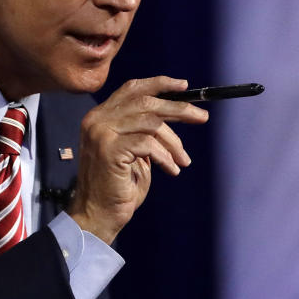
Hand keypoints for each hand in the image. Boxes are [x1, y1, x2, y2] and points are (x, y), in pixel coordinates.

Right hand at [66, 76, 208, 244]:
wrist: (98, 215)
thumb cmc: (119, 185)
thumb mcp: (134, 150)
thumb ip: (145, 129)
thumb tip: (177, 110)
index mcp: (100, 115)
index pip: (132, 89)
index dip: (159, 84)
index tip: (184, 86)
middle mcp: (97, 120)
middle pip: (145, 102)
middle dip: (178, 108)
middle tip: (202, 117)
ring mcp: (101, 133)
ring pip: (150, 123)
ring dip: (173, 142)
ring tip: (183, 160)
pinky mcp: (109, 150)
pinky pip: (148, 144)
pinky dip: (165, 157)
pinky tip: (171, 170)